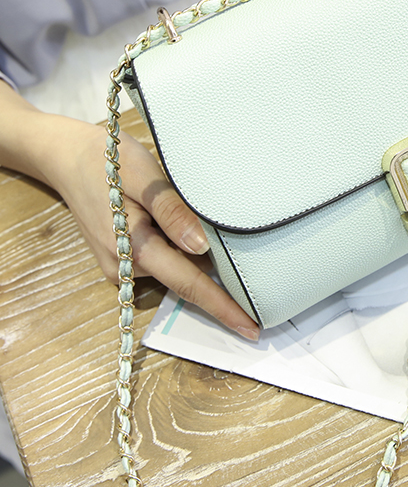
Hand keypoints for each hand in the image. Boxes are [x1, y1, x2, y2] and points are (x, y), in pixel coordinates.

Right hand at [40, 114, 260, 339]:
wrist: (68, 157)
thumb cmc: (110, 162)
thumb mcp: (145, 178)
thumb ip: (172, 212)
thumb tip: (200, 246)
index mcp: (135, 249)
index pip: (189, 284)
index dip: (222, 307)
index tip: (251, 330)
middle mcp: (128, 266)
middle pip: (185, 281)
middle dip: (221, 292)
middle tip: (260, 300)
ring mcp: (122, 264)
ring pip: (175, 269)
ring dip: (202, 265)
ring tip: (233, 251)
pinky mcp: (121, 256)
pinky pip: (162, 260)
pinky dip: (183, 253)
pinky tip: (195, 235)